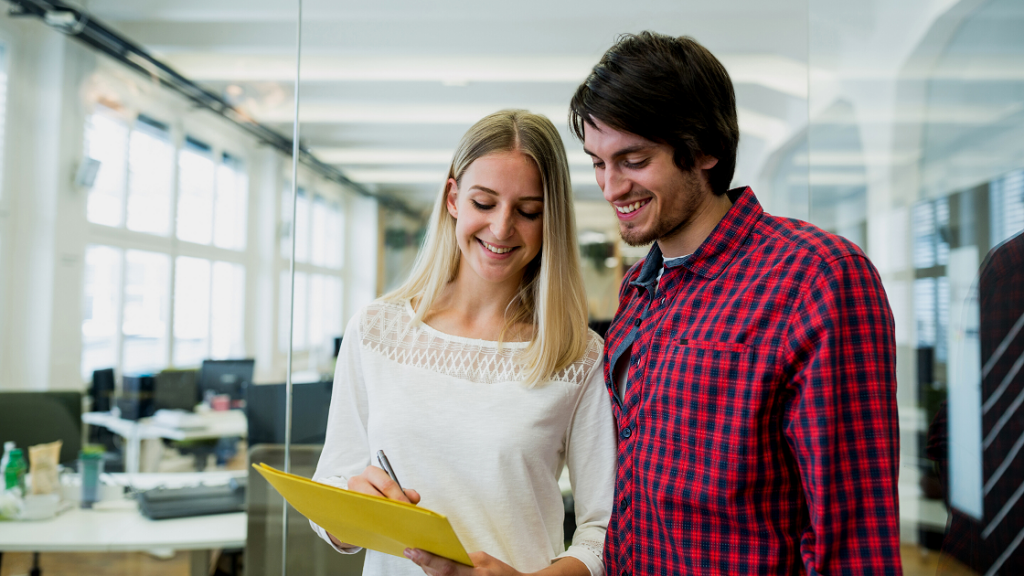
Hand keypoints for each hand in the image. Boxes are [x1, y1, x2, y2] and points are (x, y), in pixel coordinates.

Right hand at [326, 465, 420, 547]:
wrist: (357, 503)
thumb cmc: (377, 494)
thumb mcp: (389, 490)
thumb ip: (403, 492)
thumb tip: (414, 497)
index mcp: (372, 473)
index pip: (387, 484)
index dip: (399, 497)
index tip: (408, 508)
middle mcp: (358, 480)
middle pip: (376, 496)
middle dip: (390, 508)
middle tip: (401, 518)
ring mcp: (350, 495)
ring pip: (367, 507)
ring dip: (381, 516)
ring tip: (392, 525)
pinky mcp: (346, 508)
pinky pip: (360, 516)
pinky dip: (372, 522)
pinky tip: (381, 529)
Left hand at [404, 549, 522, 575]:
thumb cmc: (499, 572)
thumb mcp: (483, 559)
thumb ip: (462, 557)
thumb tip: (442, 553)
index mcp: (475, 574)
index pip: (446, 568)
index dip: (428, 560)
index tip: (413, 550)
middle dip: (422, 562)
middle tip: (408, 550)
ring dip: (425, 568)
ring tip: (414, 555)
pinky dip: (433, 573)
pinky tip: (426, 565)